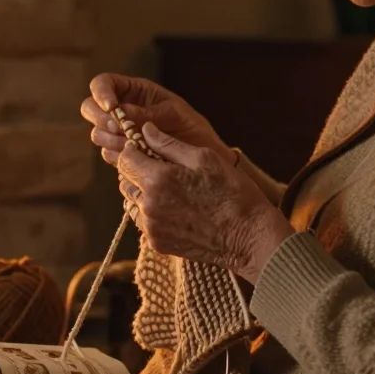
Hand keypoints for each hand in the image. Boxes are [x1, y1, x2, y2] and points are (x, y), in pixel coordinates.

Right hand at [81, 73, 233, 165]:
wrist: (202, 158)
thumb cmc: (191, 127)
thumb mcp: (173, 114)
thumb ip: (147, 113)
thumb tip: (120, 112)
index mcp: (134, 91)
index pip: (103, 84)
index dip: (101, 93)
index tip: (111, 107)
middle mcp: (122, 111)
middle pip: (90, 108)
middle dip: (100, 118)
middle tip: (119, 129)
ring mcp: (119, 133)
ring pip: (97, 133)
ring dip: (111, 139)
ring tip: (134, 144)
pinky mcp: (122, 153)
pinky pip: (108, 154)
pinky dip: (118, 156)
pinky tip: (137, 156)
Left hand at [117, 123, 293, 284]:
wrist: (249, 237)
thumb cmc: (232, 193)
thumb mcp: (205, 158)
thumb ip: (169, 144)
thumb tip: (145, 130)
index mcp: (158, 179)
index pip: (125, 158)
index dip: (135, 150)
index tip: (149, 150)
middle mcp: (148, 205)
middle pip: (126, 181)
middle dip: (139, 172)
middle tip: (164, 170)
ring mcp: (151, 227)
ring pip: (132, 202)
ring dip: (144, 193)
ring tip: (172, 191)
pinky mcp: (157, 243)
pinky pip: (143, 222)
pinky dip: (151, 213)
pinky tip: (175, 209)